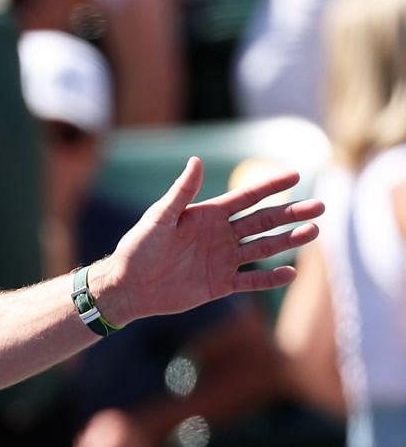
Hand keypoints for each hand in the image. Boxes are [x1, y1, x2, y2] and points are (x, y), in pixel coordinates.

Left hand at [96, 158, 323, 326]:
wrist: (127, 285)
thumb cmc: (138, 247)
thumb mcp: (159, 217)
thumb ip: (181, 193)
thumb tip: (195, 160)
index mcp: (208, 215)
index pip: (246, 197)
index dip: (271, 186)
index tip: (296, 175)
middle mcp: (220, 235)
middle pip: (263, 221)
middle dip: (291, 213)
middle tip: (320, 206)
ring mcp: (222, 260)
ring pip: (262, 247)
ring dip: (288, 240)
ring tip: (313, 232)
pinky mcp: (219, 284)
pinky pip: (250, 281)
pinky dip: (269, 278)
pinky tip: (290, 273)